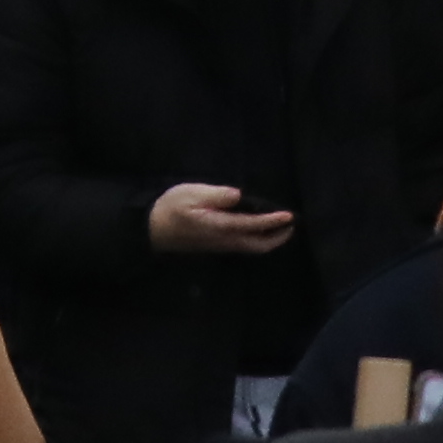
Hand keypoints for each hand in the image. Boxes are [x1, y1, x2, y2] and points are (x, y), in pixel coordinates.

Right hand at [147, 182, 296, 258]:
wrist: (151, 229)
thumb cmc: (169, 209)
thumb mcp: (189, 194)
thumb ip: (216, 195)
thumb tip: (238, 195)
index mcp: (221, 226)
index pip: (254, 225)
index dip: (273, 221)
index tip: (290, 215)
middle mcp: (226, 240)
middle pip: (259, 245)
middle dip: (278, 236)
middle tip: (291, 224)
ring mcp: (222, 246)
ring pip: (253, 248)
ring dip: (271, 240)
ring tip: (280, 228)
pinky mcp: (217, 246)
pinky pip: (245, 247)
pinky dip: (258, 240)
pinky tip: (258, 231)